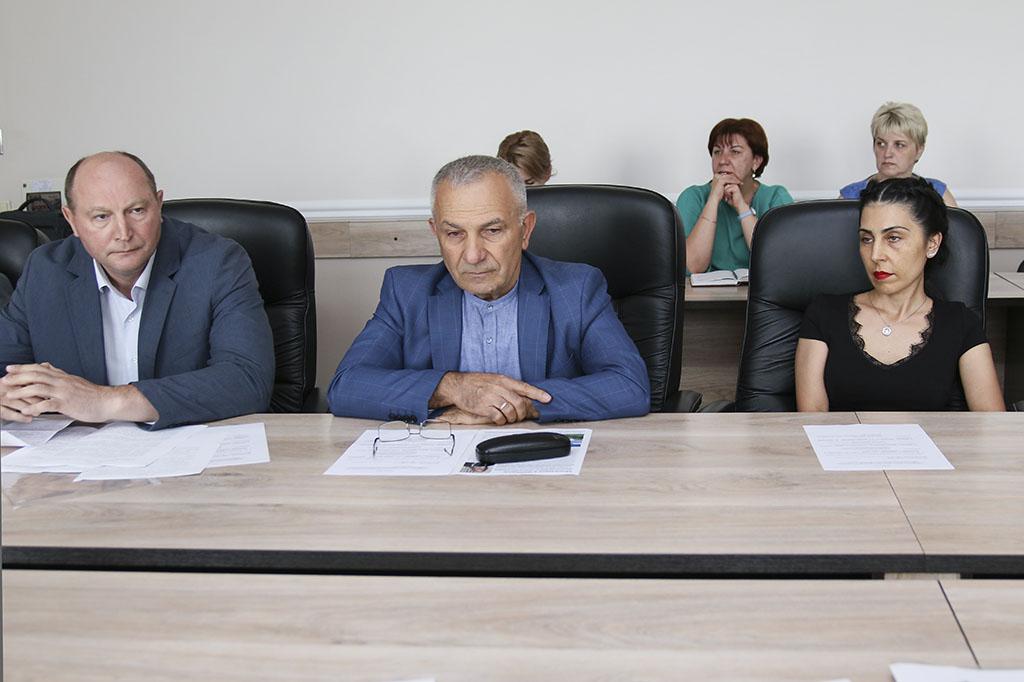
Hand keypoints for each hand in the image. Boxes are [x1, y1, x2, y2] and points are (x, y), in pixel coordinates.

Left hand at [1, 363, 156, 422]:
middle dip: (17, 377)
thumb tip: (46, 366)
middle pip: (35, 375)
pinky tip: (26, 411)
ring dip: (21, 391)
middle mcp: (62, 382)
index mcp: (62, 376)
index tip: (9, 368)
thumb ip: (59, 374)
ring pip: (39, 388)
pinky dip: (35, 407)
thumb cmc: (91, 394)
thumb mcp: (73, 380)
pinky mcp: (68, 404)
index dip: (23, 368)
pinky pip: (48, 404)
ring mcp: (64, 392)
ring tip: (9, 395)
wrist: (108, 402)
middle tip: (4, 380)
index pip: (39, 368)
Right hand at [430, 372, 550, 424]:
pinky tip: (498, 419)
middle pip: (520, 403)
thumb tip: (525, 398)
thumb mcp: (494, 380)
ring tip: (508, 417)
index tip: (548, 399)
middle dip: (523, 413)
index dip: (538, 393)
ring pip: (511, 411)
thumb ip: (509, 388)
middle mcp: (499, 387)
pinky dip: (501, 421)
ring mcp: (491, 397)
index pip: (524, 386)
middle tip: (520, 416)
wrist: (457, 385)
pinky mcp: (484, 407)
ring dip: (512, 418)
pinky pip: (499, 418)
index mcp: (503, 380)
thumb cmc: (476, 383)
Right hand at [709, 171, 739, 201]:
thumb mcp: (722, 186)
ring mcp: (718, 177)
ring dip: (736, 179)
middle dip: (735, 178)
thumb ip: (725, 182)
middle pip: (728, 175)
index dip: (732, 177)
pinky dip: (735, 181)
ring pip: (730, 177)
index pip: (726, 174)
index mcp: (716, 175)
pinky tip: (738, 183)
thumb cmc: (718, 194)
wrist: (714, 199)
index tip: (738, 180)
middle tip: (740, 180)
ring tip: (740, 182)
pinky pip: (730, 179)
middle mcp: (716, 175)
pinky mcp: (720, 180)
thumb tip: (731, 179)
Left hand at [722, 183, 748, 213]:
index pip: (723, 186)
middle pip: (724, 186)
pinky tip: (731, 197)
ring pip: (725, 188)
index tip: (726, 196)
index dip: (723, 191)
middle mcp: (734, 184)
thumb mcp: (726, 195)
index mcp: (732, 185)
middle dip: (724, 192)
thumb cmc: (732, 201)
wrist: (738, 205)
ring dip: (726, 194)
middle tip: (727, 197)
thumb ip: (723, 191)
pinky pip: (727, 190)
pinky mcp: (735, 188)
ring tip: (729, 197)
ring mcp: (735, 186)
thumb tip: (718, 188)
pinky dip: (728, 194)